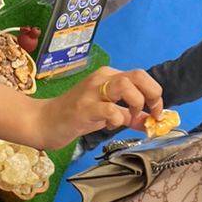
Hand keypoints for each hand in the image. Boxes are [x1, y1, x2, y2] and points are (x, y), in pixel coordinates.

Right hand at [39, 68, 163, 144]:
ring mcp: (92, 92)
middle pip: (138, 76)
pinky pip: (110, 109)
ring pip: (126, 86)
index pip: (141, 76)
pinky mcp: (85, 108)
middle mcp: (102, 79)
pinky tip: (109, 126)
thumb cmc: (75, 116)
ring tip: (128, 118)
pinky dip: (118, 119)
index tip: (157, 113)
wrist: (44, 122)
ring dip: (136, 104)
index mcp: (109, 76)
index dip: (155, 94)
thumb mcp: (106, 114)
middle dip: (152, 95)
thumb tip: (149, 121)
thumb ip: (128, 115)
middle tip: (151, 113)